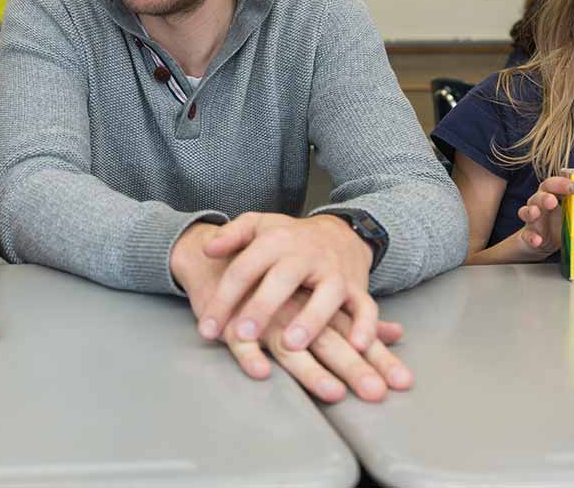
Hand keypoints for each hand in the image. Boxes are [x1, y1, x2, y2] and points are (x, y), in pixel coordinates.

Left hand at [191, 212, 375, 351]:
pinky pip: (367, 308)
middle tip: (241, 334)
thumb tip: (206, 249)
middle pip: (282, 280)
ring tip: (291, 344)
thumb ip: (230, 236)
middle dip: (261, 307)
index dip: (223, 298)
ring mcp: (334, 272)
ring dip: (310, 320)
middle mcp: (306, 256)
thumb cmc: (288, 238)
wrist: (340, 233)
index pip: (244, 269)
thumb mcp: (257, 226)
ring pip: (327, 295)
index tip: (206, 328)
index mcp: (276, 242)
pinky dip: (366, 326)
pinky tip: (356, 346)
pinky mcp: (358, 288)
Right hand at [517, 149, 573, 254]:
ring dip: (531, 211)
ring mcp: (534, 219)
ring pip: (528, 211)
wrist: (547, 240)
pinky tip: (537, 240)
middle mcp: (541, 203)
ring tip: (537, 214)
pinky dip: (531, 237)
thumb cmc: (563, 215)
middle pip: (539, 194)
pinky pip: (527, 234)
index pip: (554, 183)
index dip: (562, 183)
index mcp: (554, 193)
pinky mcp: (531, 234)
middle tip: (552, 201)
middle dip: (544, 196)